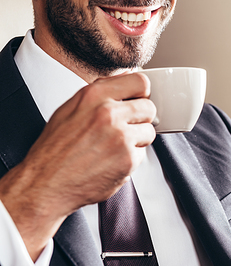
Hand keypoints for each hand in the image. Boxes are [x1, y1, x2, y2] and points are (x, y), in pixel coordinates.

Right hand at [0, 72, 155, 259]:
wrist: (45, 184)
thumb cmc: (55, 149)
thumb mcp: (70, 109)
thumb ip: (101, 94)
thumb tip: (126, 80)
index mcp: (94, 95)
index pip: (140, 81)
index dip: (141, 94)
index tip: (137, 101)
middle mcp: (109, 112)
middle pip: (149, 107)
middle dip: (140, 119)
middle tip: (124, 129)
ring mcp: (121, 136)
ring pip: (149, 131)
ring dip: (137, 140)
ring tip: (113, 147)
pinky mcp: (128, 159)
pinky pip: (143, 154)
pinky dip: (131, 159)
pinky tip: (111, 162)